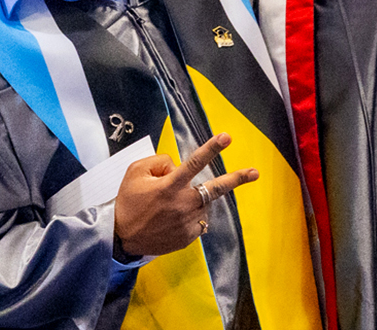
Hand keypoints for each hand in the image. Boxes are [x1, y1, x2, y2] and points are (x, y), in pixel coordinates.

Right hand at [112, 133, 258, 257]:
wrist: (121, 237)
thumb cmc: (128, 202)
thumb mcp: (134, 173)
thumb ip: (158, 162)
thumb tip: (177, 165)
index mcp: (170, 185)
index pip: (195, 162)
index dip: (212, 148)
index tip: (226, 138)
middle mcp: (183, 203)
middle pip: (216, 188)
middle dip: (237, 179)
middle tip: (254, 173)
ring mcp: (187, 222)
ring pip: (204, 204)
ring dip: (197, 199)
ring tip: (175, 205)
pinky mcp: (188, 237)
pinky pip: (199, 222)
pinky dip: (191, 216)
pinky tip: (175, 218)